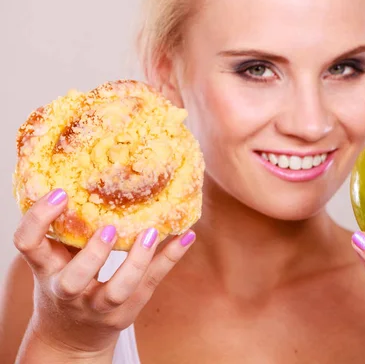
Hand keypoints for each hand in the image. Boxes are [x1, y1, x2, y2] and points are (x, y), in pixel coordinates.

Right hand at [13, 189, 195, 357]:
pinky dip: (170, 258)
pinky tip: (186, 236)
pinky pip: (151, 283)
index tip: (60, 193)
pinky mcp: (126, 312)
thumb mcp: (56, 260)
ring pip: (117, 290)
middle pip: (73, 280)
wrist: (71, 336)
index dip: (38, 220)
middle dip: (92, 255)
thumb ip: (68, 231)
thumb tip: (92, 179)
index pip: (28, 245)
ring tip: (151, 233)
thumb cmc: (66, 282)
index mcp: (46, 269)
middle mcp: (68, 291)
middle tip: (110, 227)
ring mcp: (98, 306)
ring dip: (136, 261)